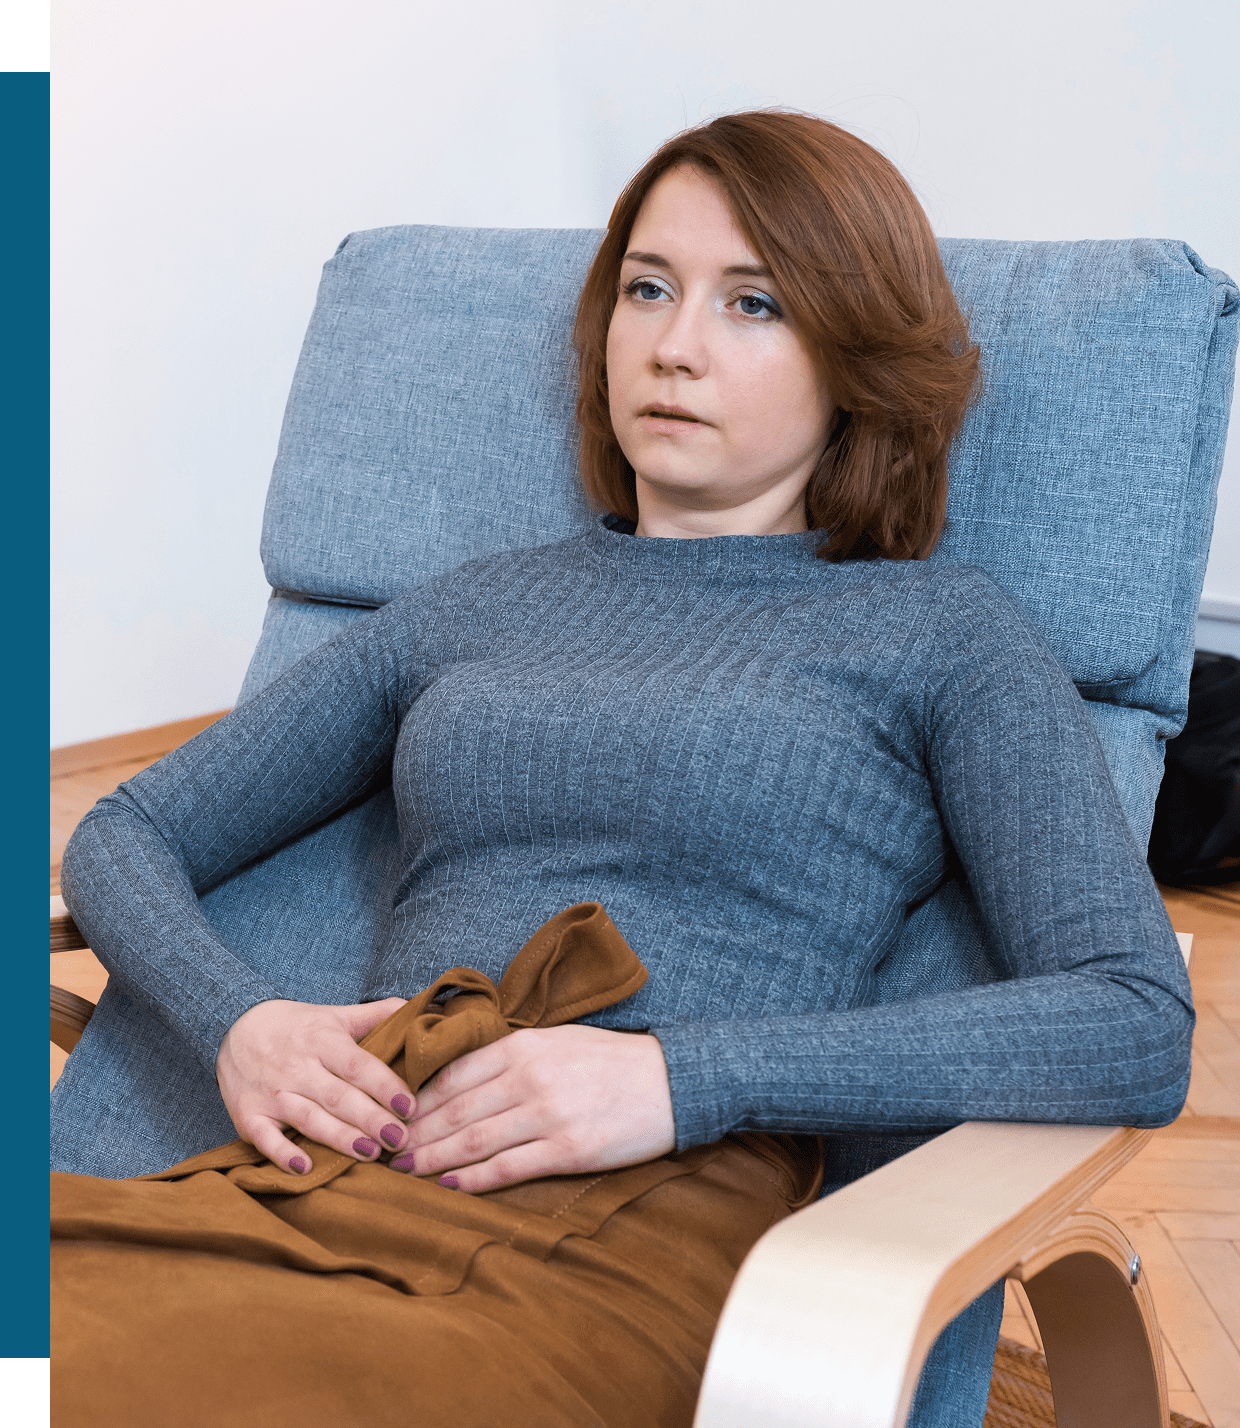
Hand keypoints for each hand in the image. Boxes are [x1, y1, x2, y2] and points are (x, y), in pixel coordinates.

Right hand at [216, 997, 413, 1174]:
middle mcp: (297, 1067)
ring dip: (340, 1139)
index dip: (384, 1085)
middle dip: (371, 1119)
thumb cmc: (298, 1026)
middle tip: (400, 1139)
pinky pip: (266, 1139)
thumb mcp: (335, 1014)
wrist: (234, 1025)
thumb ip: (377, 1014)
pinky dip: (283, 1154)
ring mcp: (271, 1093)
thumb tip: (420, 1008)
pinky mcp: (248, 1115)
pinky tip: (305, 1168)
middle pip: (339, 1096)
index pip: (358, 1065)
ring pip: (310, 1119)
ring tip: (370, 1153)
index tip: (410, 1106)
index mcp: (322, 1040)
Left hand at [389, 1026, 675, 1191]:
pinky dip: (473, 1180)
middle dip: (414, 1133)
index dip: (415, 1100)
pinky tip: (449, 1187)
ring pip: (473, 1140)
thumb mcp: (556, 1040)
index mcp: (523, 1046)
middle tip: (383, 1151)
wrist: (672, 1080)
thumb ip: (510, 1055)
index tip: (391, 1116)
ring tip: (403, 1172)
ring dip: (432, 1159)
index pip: (452, 1075)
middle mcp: (529, 1077)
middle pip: (454, 1110)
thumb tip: (458, 1076)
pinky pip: (508, 1168)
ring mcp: (547, 1114)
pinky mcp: (567, 1148)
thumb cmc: (610, 1060)